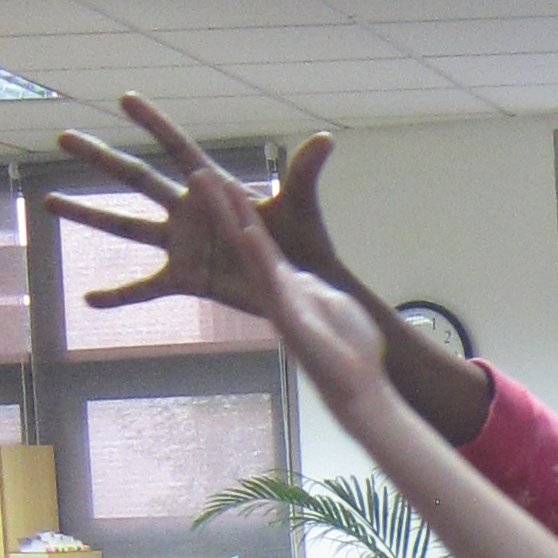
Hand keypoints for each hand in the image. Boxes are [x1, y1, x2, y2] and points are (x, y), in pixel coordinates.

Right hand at [47, 95, 344, 314]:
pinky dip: (118, 297)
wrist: (306, 283)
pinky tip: (88, 301)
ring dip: (86, 214)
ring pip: (124, 227)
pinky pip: (144, 289)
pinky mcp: (185, 278)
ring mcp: (182, 243)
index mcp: (214, 186)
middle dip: (100, 157)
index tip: (125, 98)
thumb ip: (305, 172)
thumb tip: (326, 138)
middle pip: (136, 178)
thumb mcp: (301, 205)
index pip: (178, 147)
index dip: (154, 122)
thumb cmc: (304, 238)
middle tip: (62, 136)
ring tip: (47, 203)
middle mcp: (189, 210)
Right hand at [178, 172, 386, 426]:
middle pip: (240, 237)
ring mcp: (278, 301)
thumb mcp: (329, 303)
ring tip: (212, 183)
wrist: (359, 384)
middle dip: (221, 205)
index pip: (256, 238)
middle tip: (198, 172)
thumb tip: (302, 276)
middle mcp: (273, 288)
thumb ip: (310, 286)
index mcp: (285, 282)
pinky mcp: (289, 318)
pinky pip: (269, 282)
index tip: (221, 179)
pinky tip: (246, 230)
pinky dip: (257, 256)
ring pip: (248, 252)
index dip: (239, 209)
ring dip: (230, 217)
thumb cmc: (346, 347)